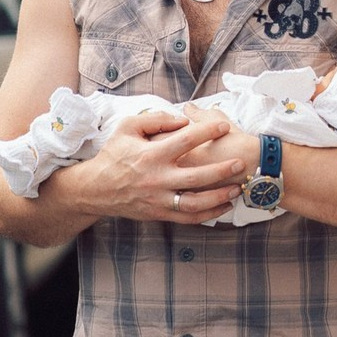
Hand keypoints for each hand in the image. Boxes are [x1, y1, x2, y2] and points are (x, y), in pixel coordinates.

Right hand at [76, 112, 247, 223]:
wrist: (95, 189)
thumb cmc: (114, 154)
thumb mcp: (127, 128)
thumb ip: (155, 119)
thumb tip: (183, 118)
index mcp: (151, 155)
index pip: (186, 141)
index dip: (208, 132)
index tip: (225, 127)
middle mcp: (157, 178)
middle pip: (196, 176)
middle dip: (222, 170)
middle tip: (240, 162)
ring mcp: (158, 199)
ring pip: (195, 203)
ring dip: (219, 196)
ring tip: (237, 188)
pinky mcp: (159, 213)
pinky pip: (188, 218)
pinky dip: (208, 214)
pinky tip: (223, 206)